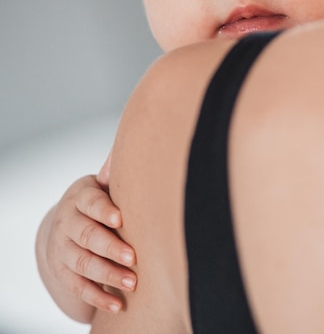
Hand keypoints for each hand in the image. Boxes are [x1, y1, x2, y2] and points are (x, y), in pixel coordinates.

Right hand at [38, 170, 136, 317]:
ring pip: (82, 263)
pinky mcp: (63, 272)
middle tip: (134, 257)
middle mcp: (67, 222)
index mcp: (80, 197)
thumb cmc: (97, 199)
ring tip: (132, 283)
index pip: (91, 203)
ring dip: (107, 275)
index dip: (104, 211)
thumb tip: (134, 145)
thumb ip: (115, 170)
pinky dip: (97, 297)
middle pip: (87, 236)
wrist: (65, 223)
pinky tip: (118, 305)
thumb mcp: (102, 182)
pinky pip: (78, 287)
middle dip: (110, 247)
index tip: (121, 218)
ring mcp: (62, 248)